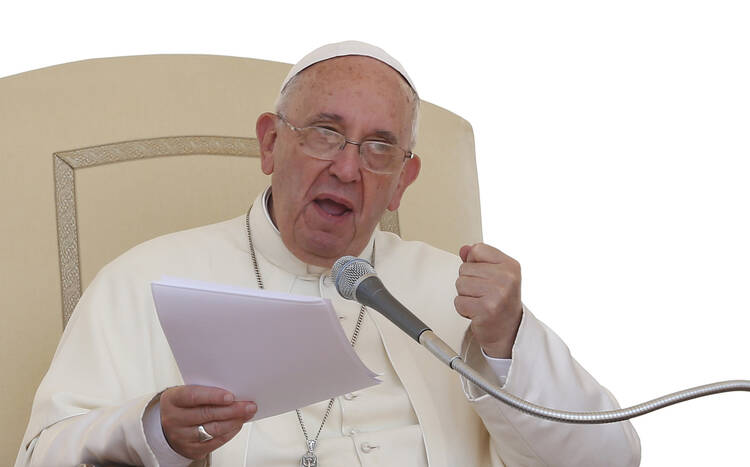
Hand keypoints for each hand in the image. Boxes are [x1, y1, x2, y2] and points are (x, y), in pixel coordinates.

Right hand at [159, 385, 256, 459]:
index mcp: (173, 400)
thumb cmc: (183, 405)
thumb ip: (205, 391)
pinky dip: (230, 433)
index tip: (231, 396)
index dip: (213, 396)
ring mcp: (182, 437)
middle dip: (232, 410)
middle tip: (248, 405)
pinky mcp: (191, 449)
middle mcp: (174, 419)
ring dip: (234, 421)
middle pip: (206, 414)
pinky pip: (215, 442)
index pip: (193, 396)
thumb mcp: (187, 392)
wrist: (168, 427)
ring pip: (213, 429)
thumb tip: (233, 392)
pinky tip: (237, 425)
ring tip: (247, 414)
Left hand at [455, 243, 522, 358]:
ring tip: (480, 302)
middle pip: (465, 268)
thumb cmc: (502, 303)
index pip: (478, 249)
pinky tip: (477, 312)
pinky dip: (464, 309)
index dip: (474, 264)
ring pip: (460, 284)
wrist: (509, 332)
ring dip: (465, 296)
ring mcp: (497, 294)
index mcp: (510, 266)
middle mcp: (506, 278)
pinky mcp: (485, 309)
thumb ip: (479, 260)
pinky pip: (458, 301)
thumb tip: (464, 249)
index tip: (486, 276)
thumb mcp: (496, 276)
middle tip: (484, 294)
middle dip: (469, 283)